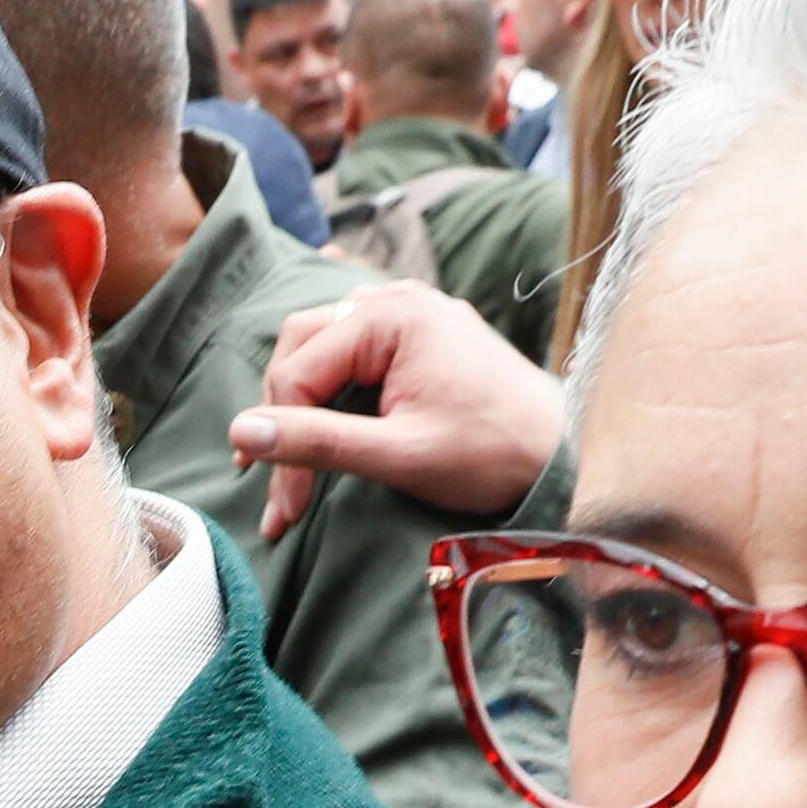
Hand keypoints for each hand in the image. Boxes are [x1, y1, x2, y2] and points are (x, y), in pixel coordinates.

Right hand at [229, 279, 566, 536]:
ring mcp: (411, 313)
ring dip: (302, 401)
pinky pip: (354, 350)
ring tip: (292, 459)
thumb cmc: (493, 454)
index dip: (281, 439)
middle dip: (283, 416)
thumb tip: (242, 433)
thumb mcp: (399, 455)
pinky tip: (324, 425)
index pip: (299, 371)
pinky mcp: (421, 335)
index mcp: (392, 316)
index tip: (284, 508)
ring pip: (322, 347)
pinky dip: (332, 390)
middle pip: (301, 347)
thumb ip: (318, 442)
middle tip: (276, 483)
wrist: (564, 454)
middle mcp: (397, 299)